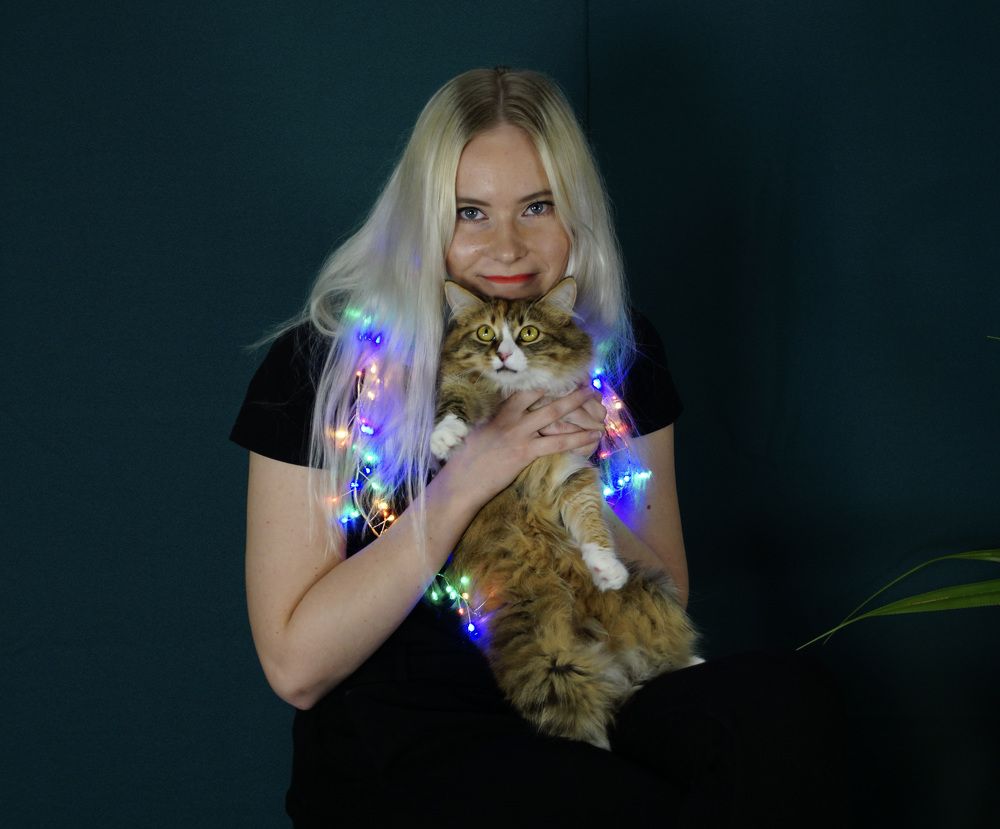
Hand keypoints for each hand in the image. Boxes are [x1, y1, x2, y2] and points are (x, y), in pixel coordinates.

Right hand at [437, 387, 603, 509]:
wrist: (462, 481)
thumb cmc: (467, 460)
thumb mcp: (480, 432)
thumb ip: (497, 421)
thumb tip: (509, 416)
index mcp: (499, 412)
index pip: (525, 390)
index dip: (546, 382)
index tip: (562, 377)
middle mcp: (511, 418)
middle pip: (544, 398)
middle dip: (567, 390)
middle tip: (587, 384)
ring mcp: (519, 434)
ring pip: (554, 415)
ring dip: (577, 407)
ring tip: (596, 401)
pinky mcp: (525, 452)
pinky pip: (557, 442)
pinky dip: (578, 438)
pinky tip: (593, 435)